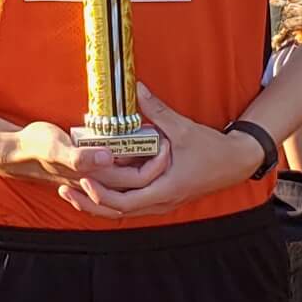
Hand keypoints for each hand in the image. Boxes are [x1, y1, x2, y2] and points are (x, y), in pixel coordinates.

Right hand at [0, 120, 169, 206]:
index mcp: (96, 177)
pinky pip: (118, 171)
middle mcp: (99, 181)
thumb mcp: (55, 147)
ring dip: (144, 161)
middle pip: (139, 178)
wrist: (16, 153)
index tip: (165, 140)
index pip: (138, 178)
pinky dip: (130, 160)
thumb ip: (80, 156)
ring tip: (156, 140)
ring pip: (130, 176)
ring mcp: (95, 177)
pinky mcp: (91, 171)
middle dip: (156, 159)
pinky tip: (135, 143)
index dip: (156, 162)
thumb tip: (107, 157)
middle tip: (168, 136)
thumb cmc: (35, 147)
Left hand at [53, 84, 264, 219]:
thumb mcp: (184, 128)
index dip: (101, 194)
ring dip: (97, 203)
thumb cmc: (212, 149)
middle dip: (89, 202)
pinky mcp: (160, 199)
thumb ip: (157, 110)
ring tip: (73, 191)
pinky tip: (96, 188)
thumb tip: (137, 88)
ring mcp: (160, 204)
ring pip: (122, 212)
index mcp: (165, 189)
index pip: (125, 203)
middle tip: (66, 187)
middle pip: (116, 213)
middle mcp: (160, 202)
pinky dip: (111, 199)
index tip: (84, 179)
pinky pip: (131, 205)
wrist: (235, 163)